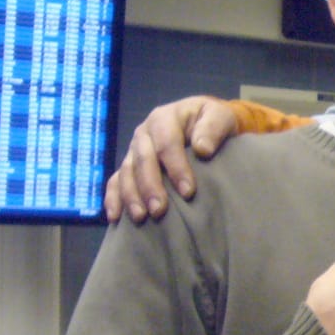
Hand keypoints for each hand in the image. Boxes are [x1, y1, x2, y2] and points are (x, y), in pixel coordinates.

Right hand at [105, 96, 239, 223]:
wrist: (205, 123)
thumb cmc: (215, 121)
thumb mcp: (221, 116)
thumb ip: (214, 128)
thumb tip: (202, 149)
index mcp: (165, 118)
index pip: (167, 143)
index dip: (176, 167)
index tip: (188, 192)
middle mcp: (144, 133)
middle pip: (143, 160)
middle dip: (150, 186)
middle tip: (159, 210)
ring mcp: (133, 149)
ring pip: (126, 172)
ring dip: (131, 196)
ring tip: (140, 217)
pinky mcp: (129, 165)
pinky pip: (115, 181)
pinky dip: (113, 198)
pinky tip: (116, 218)